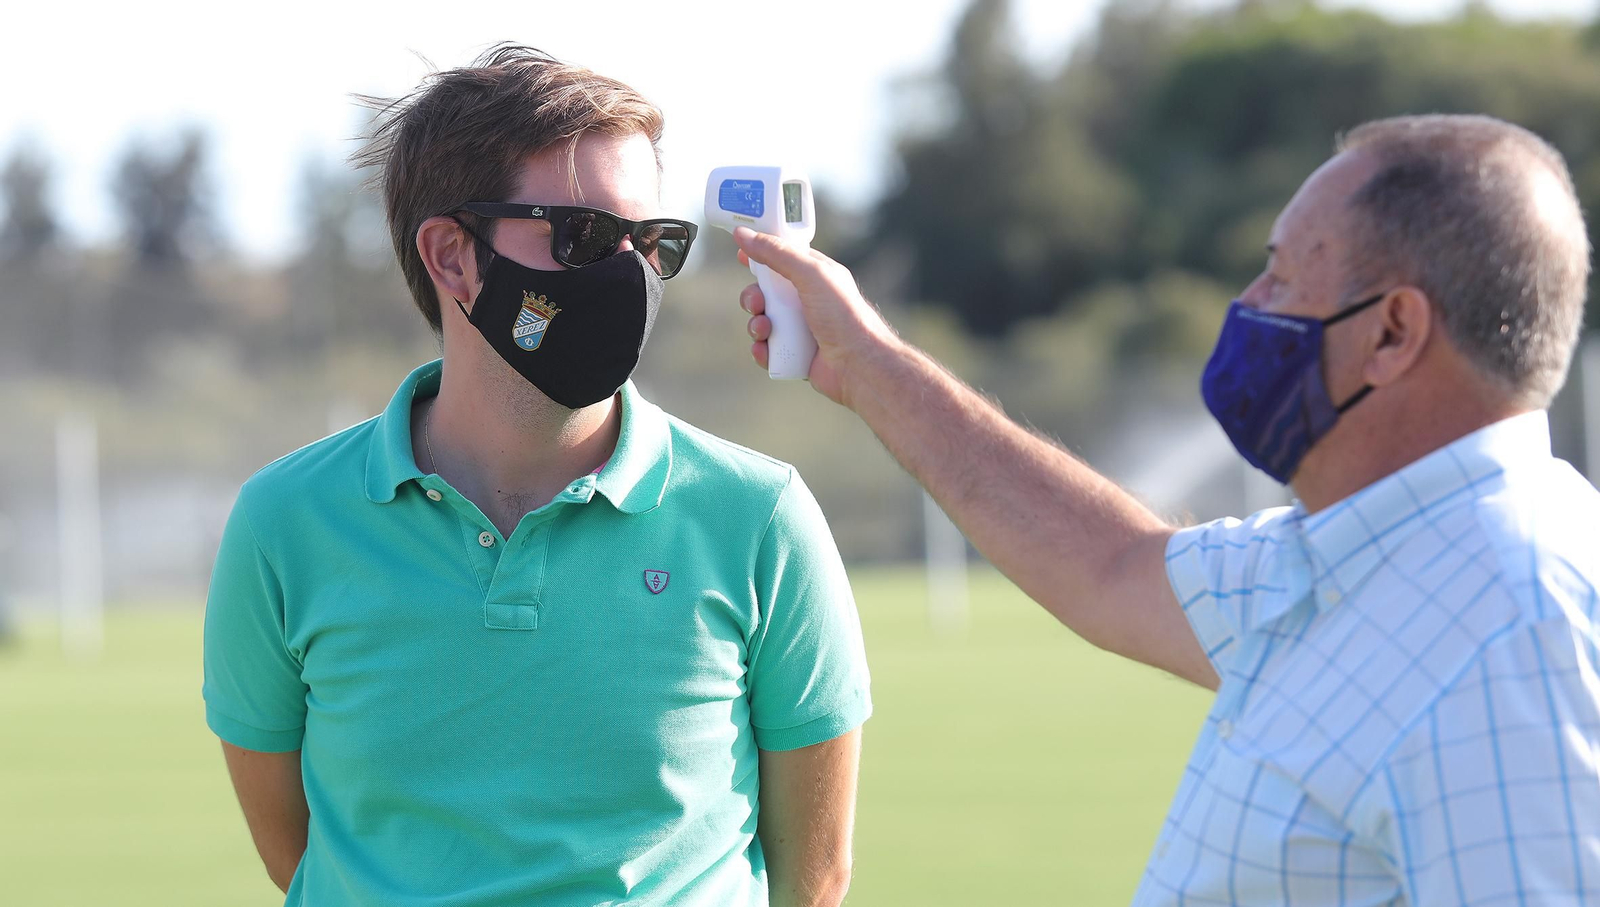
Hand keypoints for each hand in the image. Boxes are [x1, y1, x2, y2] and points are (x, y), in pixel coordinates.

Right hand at [733, 227, 900, 408]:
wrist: (858, 364)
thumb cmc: (843, 315)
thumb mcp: (810, 274)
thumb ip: (777, 253)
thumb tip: (744, 235)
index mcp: (814, 276)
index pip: (782, 258)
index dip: (760, 254)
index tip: (741, 255)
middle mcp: (806, 300)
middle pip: (765, 292)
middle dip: (753, 297)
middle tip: (757, 303)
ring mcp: (800, 328)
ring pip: (762, 321)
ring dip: (756, 325)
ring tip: (765, 331)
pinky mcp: (795, 354)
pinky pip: (767, 349)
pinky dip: (762, 350)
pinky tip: (766, 350)